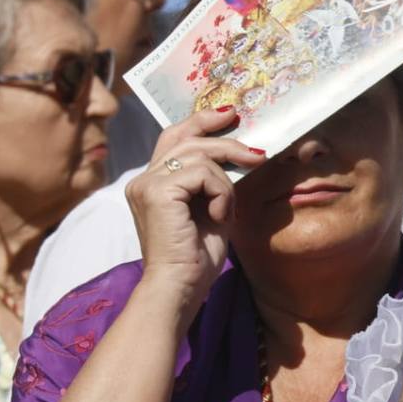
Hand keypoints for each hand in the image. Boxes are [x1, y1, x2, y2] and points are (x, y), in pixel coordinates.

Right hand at [126, 107, 265, 322]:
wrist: (181, 287)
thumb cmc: (197, 256)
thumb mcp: (212, 208)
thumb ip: (215, 181)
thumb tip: (243, 151)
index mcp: (154, 182)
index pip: (175, 136)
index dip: (202, 121)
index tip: (230, 114)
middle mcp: (144, 179)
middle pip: (188, 138)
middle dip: (227, 140)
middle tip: (259, 152)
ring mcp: (147, 184)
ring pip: (201, 156)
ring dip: (226, 182)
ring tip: (227, 210)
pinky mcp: (156, 192)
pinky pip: (204, 174)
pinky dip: (221, 193)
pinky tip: (219, 216)